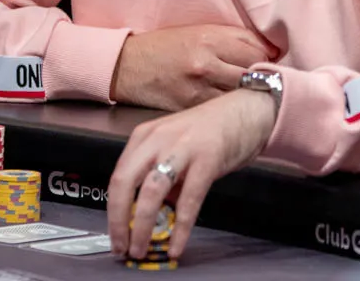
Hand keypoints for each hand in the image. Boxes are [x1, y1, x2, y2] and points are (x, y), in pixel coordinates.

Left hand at [107, 88, 276, 259]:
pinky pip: (189, 199)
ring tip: (142, 248)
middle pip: (124, 182)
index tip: (115, 234)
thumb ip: (161, 178)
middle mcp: (158, 139)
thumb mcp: (175, 148)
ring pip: (150, 191)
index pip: (118, 176)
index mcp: (146, 136)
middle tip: (122, 247)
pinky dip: (180, 227)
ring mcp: (182, 147)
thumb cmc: (211, 129)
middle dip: (119, 220)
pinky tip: (177, 244)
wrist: (246, 110)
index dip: (113, 210)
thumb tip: (151, 215)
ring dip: (142, 226)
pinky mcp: (207, 158)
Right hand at [110, 25, 275, 110]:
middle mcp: (207, 64)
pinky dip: (230, 112)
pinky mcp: (190, 110)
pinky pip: (221, 113)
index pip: (258, 53)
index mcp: (211, 39)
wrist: (128, 66)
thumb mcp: (200, 31)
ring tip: (254, 98)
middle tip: (269, 84)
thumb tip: (269, 50)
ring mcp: (199, 90)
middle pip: (254, 76)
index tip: (271, 65)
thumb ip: (234, 39)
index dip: (270, 60)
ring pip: (241, 98)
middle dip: (265, 81)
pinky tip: (233, 110)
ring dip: (250, 99)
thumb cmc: (167, 46)